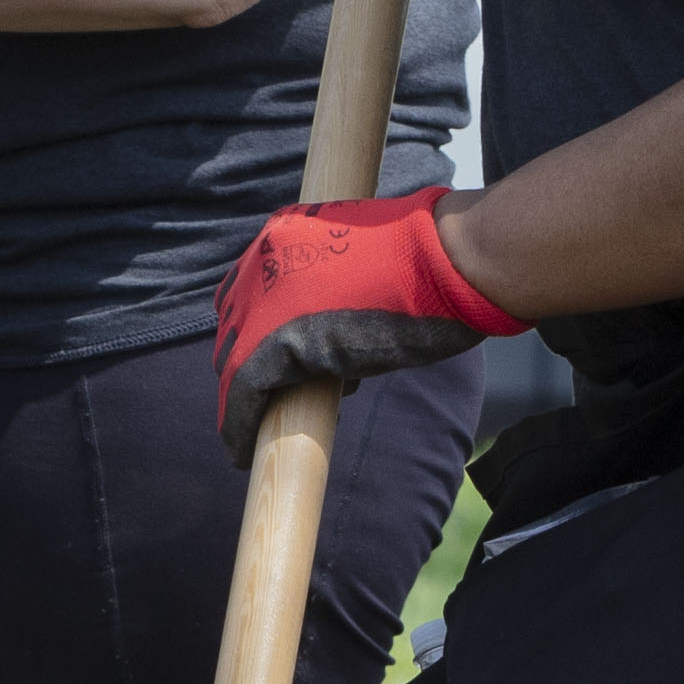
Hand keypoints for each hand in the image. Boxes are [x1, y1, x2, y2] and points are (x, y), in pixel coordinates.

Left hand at [213, 184, 522, 416]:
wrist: (450, 259)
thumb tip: (333, 326)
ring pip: (233, 361)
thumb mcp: (368, 260)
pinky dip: (239, 425)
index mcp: (287, 231)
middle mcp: (265, 258)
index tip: (278, 363)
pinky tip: (241, 452)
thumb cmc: (433, 260)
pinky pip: (243, 390)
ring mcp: (264, 297)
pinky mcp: (274, 339)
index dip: (259, 330)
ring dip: (244, 400)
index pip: (254, 289)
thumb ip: (337, 282)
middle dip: (249, 365)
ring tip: (257, 430)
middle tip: (271, 401)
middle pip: (235, 326)